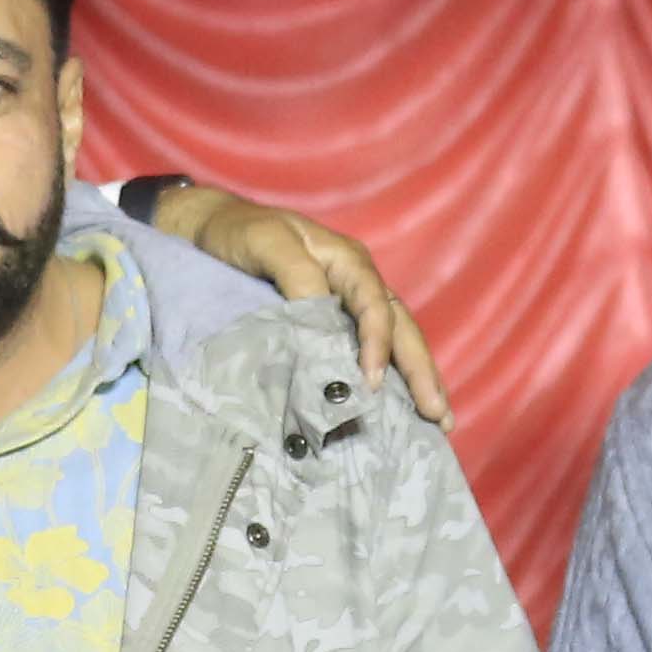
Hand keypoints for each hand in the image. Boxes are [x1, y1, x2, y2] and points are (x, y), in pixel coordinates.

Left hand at [147, 184, 445, 422]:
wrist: (213, 231)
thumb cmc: (240, 233)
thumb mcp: (265, 243)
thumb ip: (296, 275)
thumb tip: (322, 317)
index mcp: (348, 262)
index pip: (375, 307)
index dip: (378, 344)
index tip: (373, 382)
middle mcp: (358, 285)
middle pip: (402, 329)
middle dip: (423, 372)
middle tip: (438, 415)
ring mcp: (350, 307)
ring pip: (397, 343)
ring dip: (418, 380)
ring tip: (438, 421)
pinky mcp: (334, 327)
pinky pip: (371, 353)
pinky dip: (391, 380)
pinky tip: (400, 410)